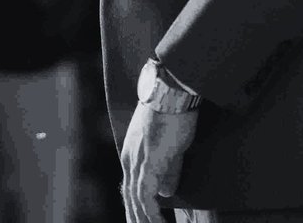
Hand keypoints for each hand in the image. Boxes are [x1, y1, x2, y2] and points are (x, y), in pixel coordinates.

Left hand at [120, 101, 197, 222]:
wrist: (171, 92)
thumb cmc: (173, 113)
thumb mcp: (171, 147)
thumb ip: (167, 170)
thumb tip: (165, 192)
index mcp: (131, 154)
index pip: (131, 188)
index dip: (135, 207)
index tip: (141, 220)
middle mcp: (129, 160)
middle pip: (129, 198)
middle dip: (136, 218)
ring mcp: (136, 162)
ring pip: (135, 201)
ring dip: (144, 220)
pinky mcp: (147, 164)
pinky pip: (145, 197)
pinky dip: (151, 213)